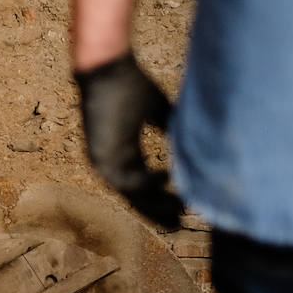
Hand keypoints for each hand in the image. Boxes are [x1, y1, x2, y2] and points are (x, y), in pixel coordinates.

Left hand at [74, 52, 185, 229]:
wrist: (108, 69)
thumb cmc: (129, 85)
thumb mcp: (156, 109)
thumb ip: (168, 127)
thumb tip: (191, 139)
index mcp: (120, 152)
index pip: (140, 183)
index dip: (160, 196)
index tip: (181, 207)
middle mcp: (109, 160)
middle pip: (135, 195)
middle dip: (158, 210)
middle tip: (179, 223)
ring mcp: (103, 159)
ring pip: (130, 192)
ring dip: (155, 202)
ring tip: (178, 208)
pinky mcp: (101, 153)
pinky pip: (124, 179)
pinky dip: (145, 183)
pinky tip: (167, 180)